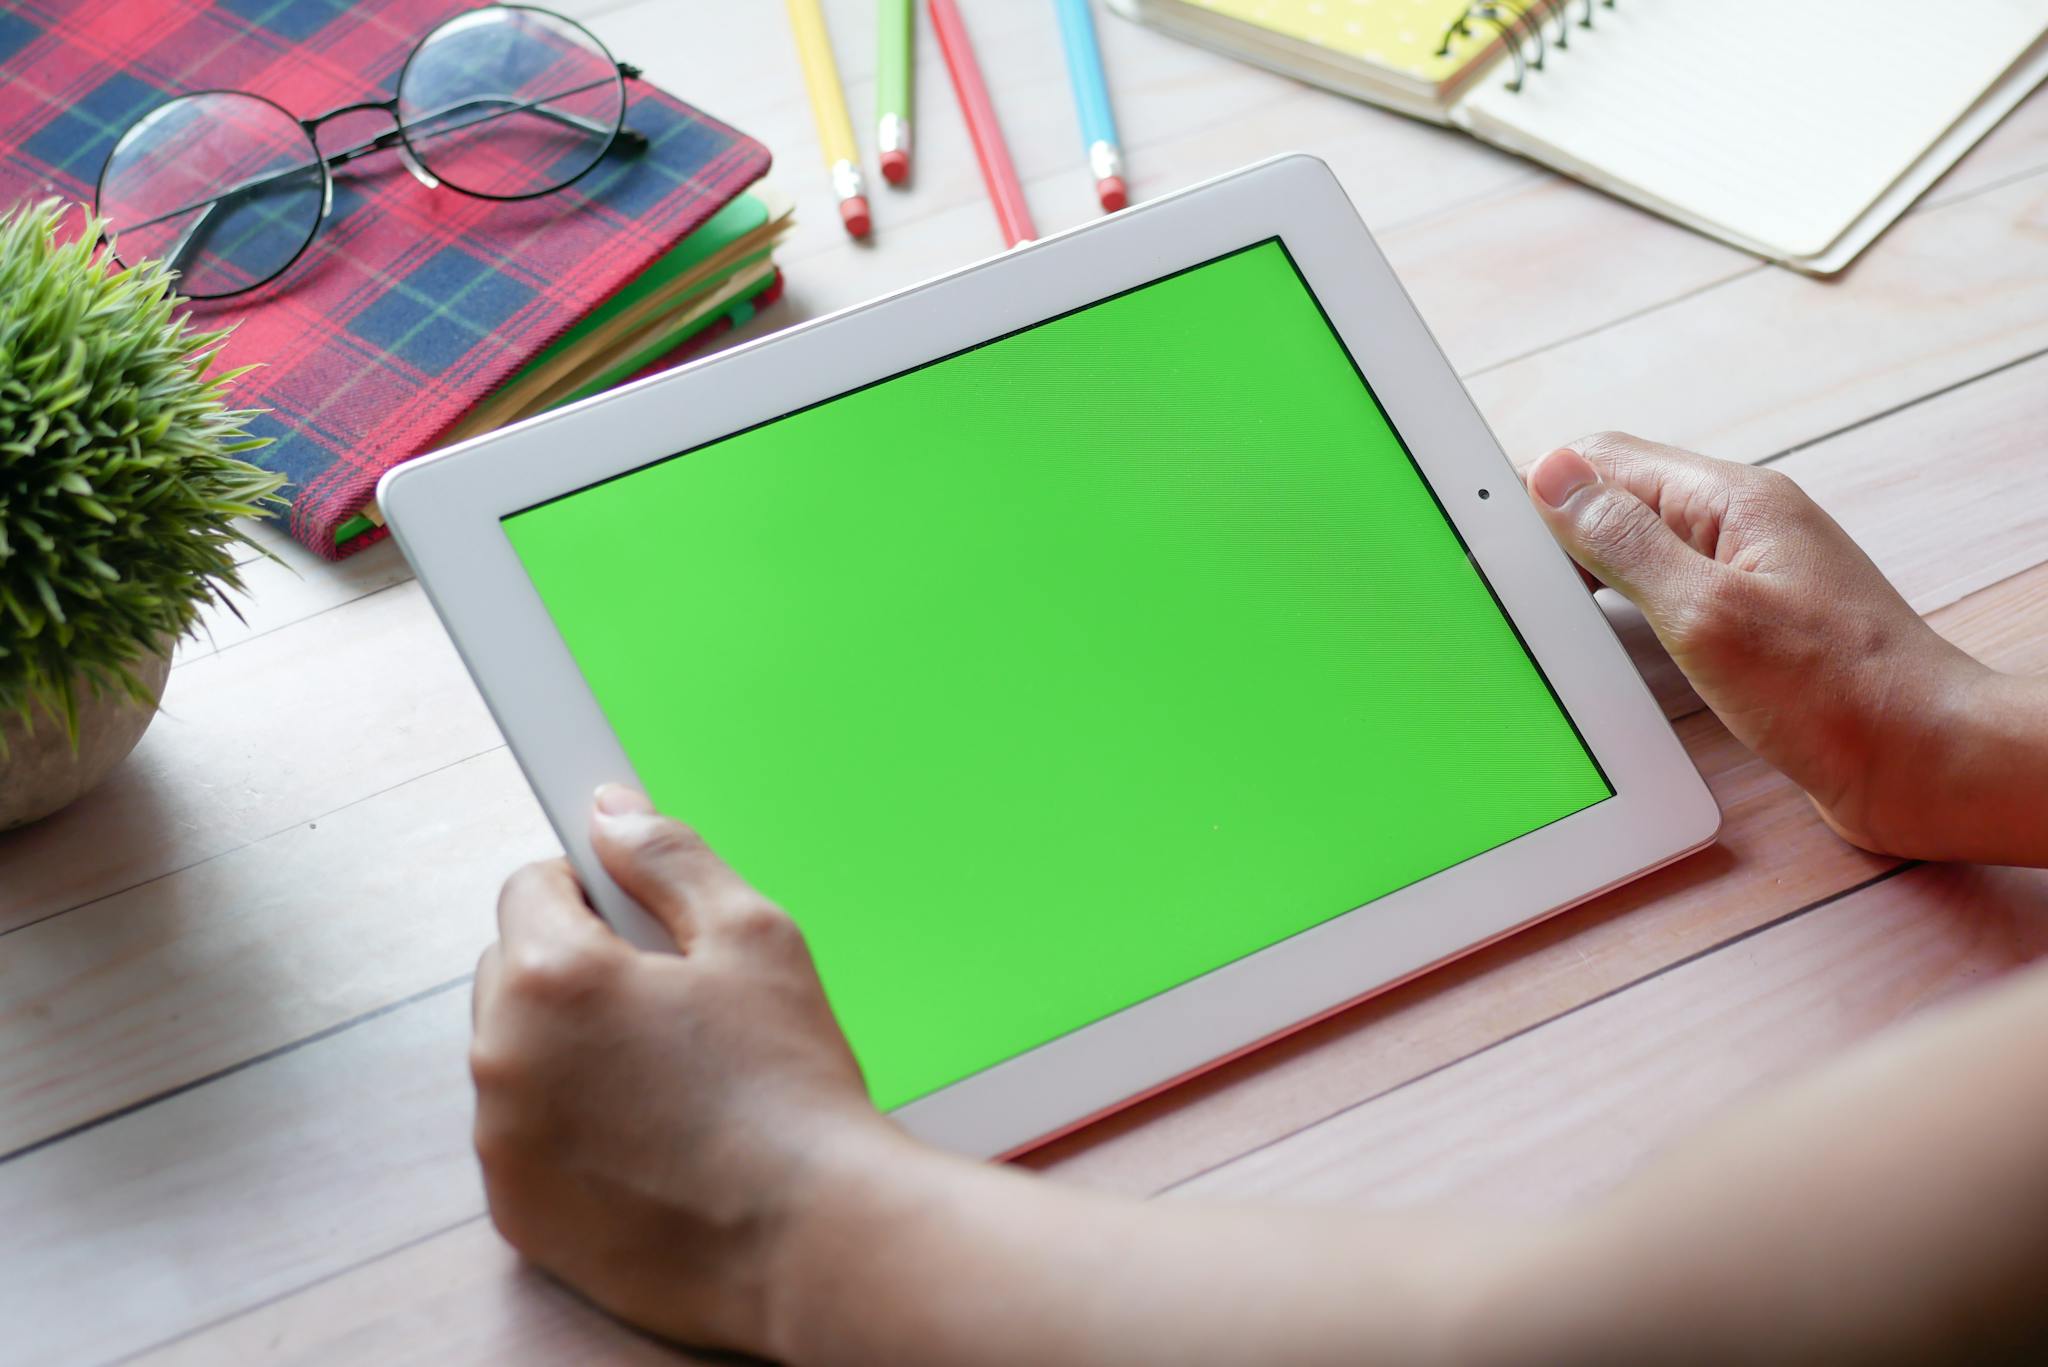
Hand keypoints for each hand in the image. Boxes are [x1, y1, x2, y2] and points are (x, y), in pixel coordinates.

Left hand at [470, 785, 903, 1353]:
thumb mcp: (754, 938)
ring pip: (520, 1056)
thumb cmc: (791, 1089)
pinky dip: (571, 1129)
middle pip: (515, 971)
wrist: (811, 1237)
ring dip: (572, 1051)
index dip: (594, 892)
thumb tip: (612, 813)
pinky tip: (652, 1139)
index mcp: (553, 975)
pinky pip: (526, 1138)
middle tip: (672, 1004)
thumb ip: (671, 860)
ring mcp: (503, 1142)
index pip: (531, 886)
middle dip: (579, 971)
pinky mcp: (516, 1211)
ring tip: (672, 1079)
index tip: (636, 919)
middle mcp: (505, 1056)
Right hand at [1524, 433, 2000, 860]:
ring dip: (1584, 567)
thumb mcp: (1706, 613)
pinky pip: (1665, 593)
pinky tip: (1599, 638)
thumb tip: (1553, 474)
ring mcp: (1747, 574)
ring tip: (1535, 605)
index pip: (1606, 459)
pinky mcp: (1751, 625)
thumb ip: (1625, 542)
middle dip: (1553, 524)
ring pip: (1638, 546)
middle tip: (1495, 573)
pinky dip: (1619, 606)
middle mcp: (1740, 526)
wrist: (1927, 763)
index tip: (1481, 525)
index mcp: (1732, 502)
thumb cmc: (1838, 695)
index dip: (1538, 484)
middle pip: (1619, 497)